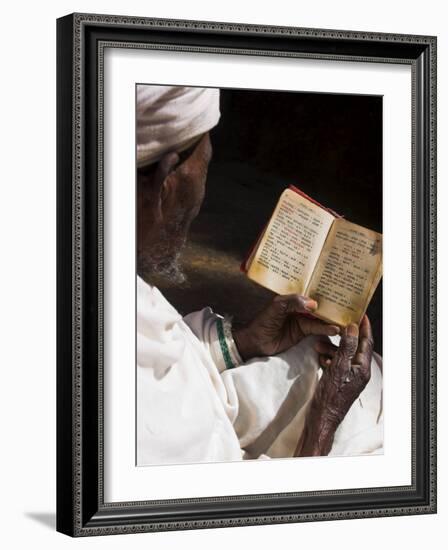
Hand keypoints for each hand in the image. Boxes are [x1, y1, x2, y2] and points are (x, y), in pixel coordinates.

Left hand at [232, 294, 339, 360]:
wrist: (256, 341)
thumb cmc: (263, 321)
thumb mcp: (276, 307)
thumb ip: (293, 302)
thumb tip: (313, 304)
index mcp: (292, 297)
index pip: (310, 291)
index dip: (323, 290)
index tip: (338, 288)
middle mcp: (299, 307)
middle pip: (319, 304)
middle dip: (331, 304)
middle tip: (348, 304)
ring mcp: (302, 319)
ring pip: (320, 317)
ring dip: (331, 318)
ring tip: (344, 319)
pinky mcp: (304, 332)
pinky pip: (317, 329)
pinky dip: (326, 329)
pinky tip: (334, 329)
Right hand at [297, 315, 373, 455]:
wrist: (322, 417)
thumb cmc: (331, 395)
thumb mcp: (338, 367)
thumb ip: (346, 347)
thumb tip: (353, 328)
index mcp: (362, 368)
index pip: (367, 342)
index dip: (364, 327)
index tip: (361, 314)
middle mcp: (359, 372)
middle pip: (355, 347)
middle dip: (344, 336)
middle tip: (338, 323)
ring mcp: (350, 377)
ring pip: (343, 355)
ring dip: (333, 348)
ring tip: (319, 344)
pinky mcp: (340, 381)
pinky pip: (337, 364)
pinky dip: (329, 358)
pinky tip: (320, 356)